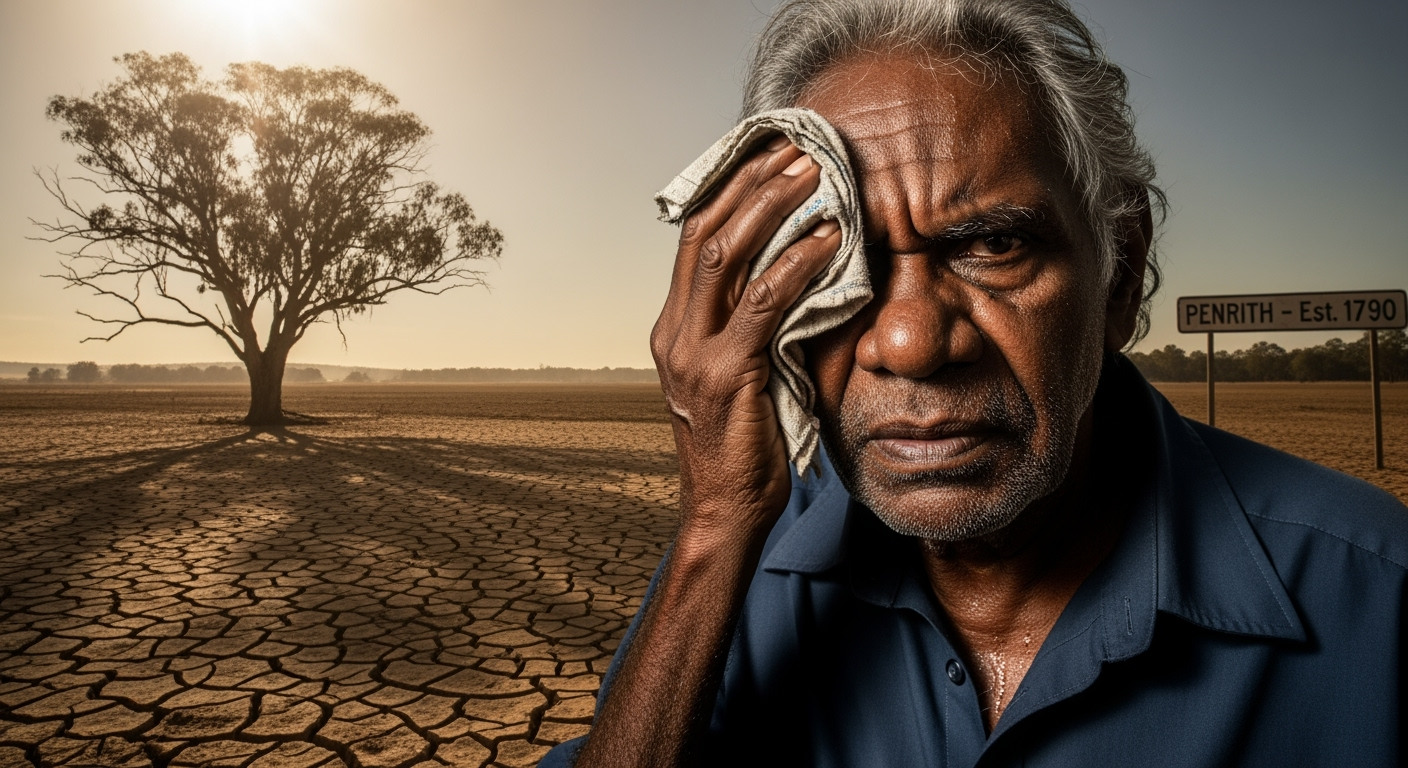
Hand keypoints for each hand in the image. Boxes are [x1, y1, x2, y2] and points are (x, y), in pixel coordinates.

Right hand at [651, 137, 841, 551]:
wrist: (725, 511)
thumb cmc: (743, 446)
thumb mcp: (739, 375)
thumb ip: (751, 328)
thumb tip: (797, 277)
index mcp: (674, 328)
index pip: (694, 238)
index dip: (729, 190)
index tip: (768, 155)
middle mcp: (674, 332)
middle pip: (705, 232)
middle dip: (750, 183)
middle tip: (797, 149)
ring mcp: (693, 352)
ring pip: (726, 255)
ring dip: (772, 207)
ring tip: (815, 175)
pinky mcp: (726, 373)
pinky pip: (764, 303)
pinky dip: (797, 263)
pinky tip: (828, 239)